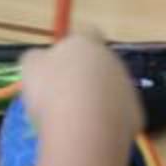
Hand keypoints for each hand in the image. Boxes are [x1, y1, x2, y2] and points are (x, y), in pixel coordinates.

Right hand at [18, 31, 142, 145]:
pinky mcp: (135, 114)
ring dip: (96, 101)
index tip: (60, 61)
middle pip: (100, 64)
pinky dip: (105, 123)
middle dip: (86, 77)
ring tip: (73, 120)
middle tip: (63, 97)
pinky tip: (89, 133)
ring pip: (110, 91)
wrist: (83, 129)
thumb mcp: (30, 67)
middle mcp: (111, 60)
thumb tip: (41, 59)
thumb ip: (37, 58)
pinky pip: (117, 116)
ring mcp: (127, 87)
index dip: (74, 45)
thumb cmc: (52, 90)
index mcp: (86, 43)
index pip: (87, 32)